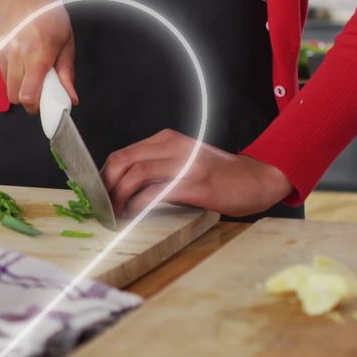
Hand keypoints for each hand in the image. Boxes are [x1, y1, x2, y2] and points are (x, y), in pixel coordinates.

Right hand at [0, 0, 77, 113]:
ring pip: (7, 85)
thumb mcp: (66, 41)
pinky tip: (20, 54)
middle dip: (27, 99)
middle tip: (40, 89)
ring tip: (31, 67)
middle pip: (15, 96)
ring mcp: (1, 50)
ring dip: (19, 84)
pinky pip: (1, 70)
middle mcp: (17, 54)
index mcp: (39, 53)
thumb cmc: (49, 13)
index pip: (28, 96)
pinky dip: (11, 71)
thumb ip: (66, 73)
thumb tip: (70, 99)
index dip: (36, 106)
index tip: (45, 104)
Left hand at [100, 129, 292, 217]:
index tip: (98, 195)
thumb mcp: (184, 161)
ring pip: (135, 174)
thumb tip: (122, 187)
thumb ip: (158, 167)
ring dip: (119, 197)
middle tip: (103, 207)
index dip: (104, 176)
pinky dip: (138, 205)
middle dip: (106, 186)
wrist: (257, 179)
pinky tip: (134, 215)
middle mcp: (173, 147)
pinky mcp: (195, 184)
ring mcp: (185, 164)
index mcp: (167, 140)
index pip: (123, 154)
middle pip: (123, 161)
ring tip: (117, 214)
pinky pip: (156, 192)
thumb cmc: (220, 176)